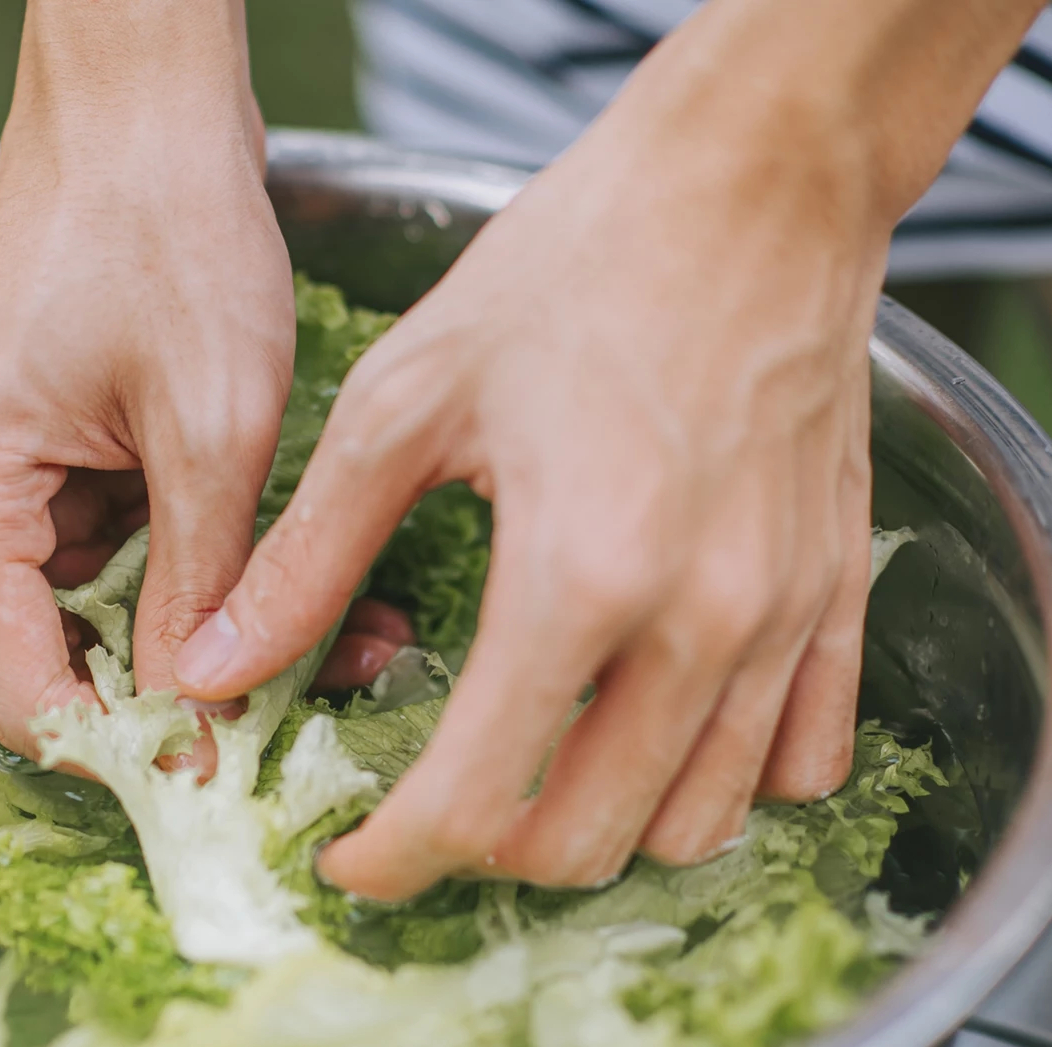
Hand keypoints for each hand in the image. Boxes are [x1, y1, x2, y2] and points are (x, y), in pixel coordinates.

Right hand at [0, 0, 292, 756]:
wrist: (138, 93)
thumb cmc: (169, 223)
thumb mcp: (214, 428)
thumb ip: (201, 589)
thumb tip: (199, 725)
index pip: (24, 692)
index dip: (125, 752)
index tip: (227, 779)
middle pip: (51, 651)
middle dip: (179, 685)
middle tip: (312, 695)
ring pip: (86, 597)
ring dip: (193, 619)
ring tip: (333, 619)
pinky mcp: (19, 430)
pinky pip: (95, 535)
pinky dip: (177, 554)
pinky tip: (266, 550)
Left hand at [175, 0, 1040, 897]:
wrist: (752, 183)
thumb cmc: (578, 264)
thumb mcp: (406, 400)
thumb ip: (310, 556)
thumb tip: (214, 666)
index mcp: (578, 575)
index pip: (478, 801)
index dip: (395, 859)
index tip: (350, 860)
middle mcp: (699, 621)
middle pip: (590, 841)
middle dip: (488, 855)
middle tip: (430, 812)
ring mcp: (784, 617)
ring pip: (698, 822)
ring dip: (603, 832)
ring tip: (533, 776)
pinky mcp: (836, 594)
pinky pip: (802, 758)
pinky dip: (726, 782)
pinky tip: (660, 733)